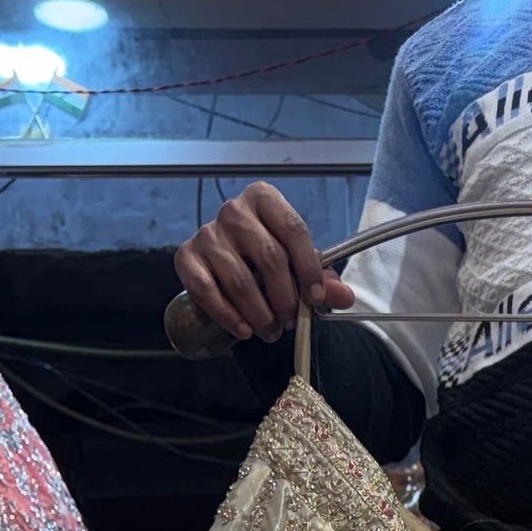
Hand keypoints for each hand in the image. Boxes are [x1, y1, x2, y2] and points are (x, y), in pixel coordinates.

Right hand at [174, 182, 353, 343]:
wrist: (218, 264)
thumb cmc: (262, 260)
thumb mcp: (295, 263)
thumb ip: (321, 279)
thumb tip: (344, 296)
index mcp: (264, 199)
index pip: (294, 230)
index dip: (309, 268)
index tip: (315, 298)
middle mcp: (234, 210)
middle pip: (270, 258)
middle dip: (286, 299)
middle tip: (291, 321)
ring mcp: (208, 233)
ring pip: (241, 281)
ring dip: (261, 314)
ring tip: (271, 331)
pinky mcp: (187, 257)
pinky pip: (208, 292)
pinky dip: (229, 316)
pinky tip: (244, 330)